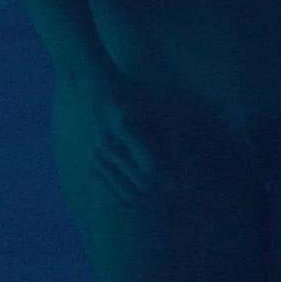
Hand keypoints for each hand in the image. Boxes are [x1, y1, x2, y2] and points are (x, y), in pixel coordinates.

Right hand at [58, 71, 183, 207]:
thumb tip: (187, 178)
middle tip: (177, 180)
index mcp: (127, 126)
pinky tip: (143, 189)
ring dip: (150, 195)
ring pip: (129, 194)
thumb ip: (172, 144)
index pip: (153, 166)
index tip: (189, 181)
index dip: (174, 178)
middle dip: (164, 187)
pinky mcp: (92, 163)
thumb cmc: (131, 93)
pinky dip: (131, 197)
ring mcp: (97, 155)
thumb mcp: (156, 111)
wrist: (91, 83)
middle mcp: (109, 144)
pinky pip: (114, 195)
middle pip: (143, 183)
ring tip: (161, 184)